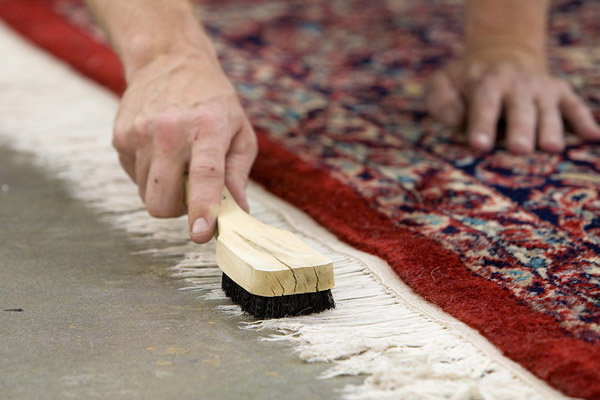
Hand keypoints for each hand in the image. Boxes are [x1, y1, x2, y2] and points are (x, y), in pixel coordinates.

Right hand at [112, 48, 256, 242]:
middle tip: (193, 191)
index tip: (202, 234)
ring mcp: (139, 133)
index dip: (203, 208)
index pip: (204, 175)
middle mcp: (169, 130)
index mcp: (207, 127)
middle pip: (162, 201)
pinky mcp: (120, 137)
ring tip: (178, 163)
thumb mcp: (240, 132)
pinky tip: (161, 152)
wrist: (168, 61)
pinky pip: (136, 179)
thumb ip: (239, 175)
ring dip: (166, 191)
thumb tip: (238, 213)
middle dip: (178, 210)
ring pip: (147, 195)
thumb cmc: (214, 102)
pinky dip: (151, 176)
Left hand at [426, 48, 599, 153]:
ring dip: (550, 128)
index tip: (479, 145)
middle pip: (520, 108)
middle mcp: (517, 84)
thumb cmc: (465, 81)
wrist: (501, 54)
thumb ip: (442, 101)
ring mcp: (541, 89)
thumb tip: (457, 122)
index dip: (482, 124)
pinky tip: (593, 137)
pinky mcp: (560, 93)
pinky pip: (575, 107)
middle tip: (519, 150)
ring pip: (548, 110)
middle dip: (521, 129)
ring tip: (551, 149)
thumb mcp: (443, 83)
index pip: (484, 104)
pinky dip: (584, 121)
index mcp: (486, 83)